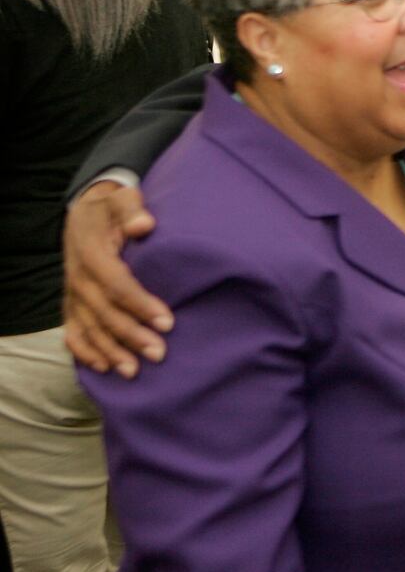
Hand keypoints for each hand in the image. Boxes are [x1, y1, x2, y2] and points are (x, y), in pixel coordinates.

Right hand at [62, 182, 167, 377]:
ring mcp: (73, 294)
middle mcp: (79, 279)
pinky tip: (102, 368)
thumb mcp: (120, 199)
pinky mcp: (71, 303)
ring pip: (89, 327)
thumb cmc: (111, 208)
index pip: (117, 285)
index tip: (167, 322)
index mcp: (93, 255)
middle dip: (131, 336)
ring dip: (110, 351)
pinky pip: (72, 331)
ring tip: (133, 372)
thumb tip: (144, 224)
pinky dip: (84, 351)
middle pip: (104, 313)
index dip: (141, 305)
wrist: (84, 212)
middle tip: (158, 354)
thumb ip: (131, 210)